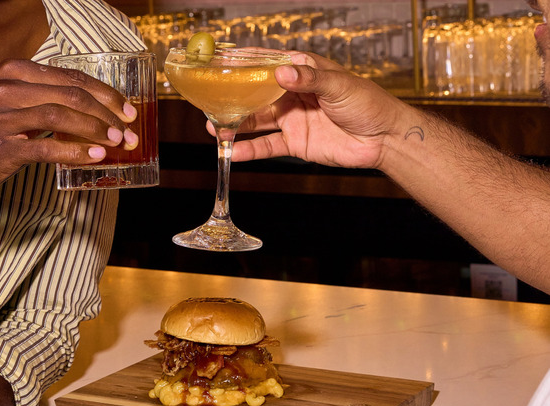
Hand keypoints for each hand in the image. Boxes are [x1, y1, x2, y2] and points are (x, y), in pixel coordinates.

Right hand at [0, 59, 137, 200]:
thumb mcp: (7, 104)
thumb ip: (43, 101)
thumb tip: (91, 113)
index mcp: (14, 71)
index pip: (72, 78)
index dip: (106, 94)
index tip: (128, 111)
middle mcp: (8, 87)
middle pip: (73, 94)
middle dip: (108, 113)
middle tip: (129, 131)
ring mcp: (1, 116)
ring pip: (62, 115)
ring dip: (97, 130)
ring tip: (118, 144)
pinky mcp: (0, 146)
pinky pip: (46, 145)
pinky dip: (75, 150)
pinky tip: (94, 156)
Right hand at [230, 52, 413, 169]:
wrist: (384, 139)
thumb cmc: (368, 104)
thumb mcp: (339, 85)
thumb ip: (310, 79)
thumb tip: (283, 73)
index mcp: (304, 73)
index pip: (269, 65)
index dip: (246, 65)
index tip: (222, 65)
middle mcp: (294, 95)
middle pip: (256, 96)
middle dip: (233, 99)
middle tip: (211, 103)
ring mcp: (292, 120)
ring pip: (257, 121)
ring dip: (236, 125)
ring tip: (214, 127)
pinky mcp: (295, 143)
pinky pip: (268, 146)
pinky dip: (250, 150)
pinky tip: (232, 151)